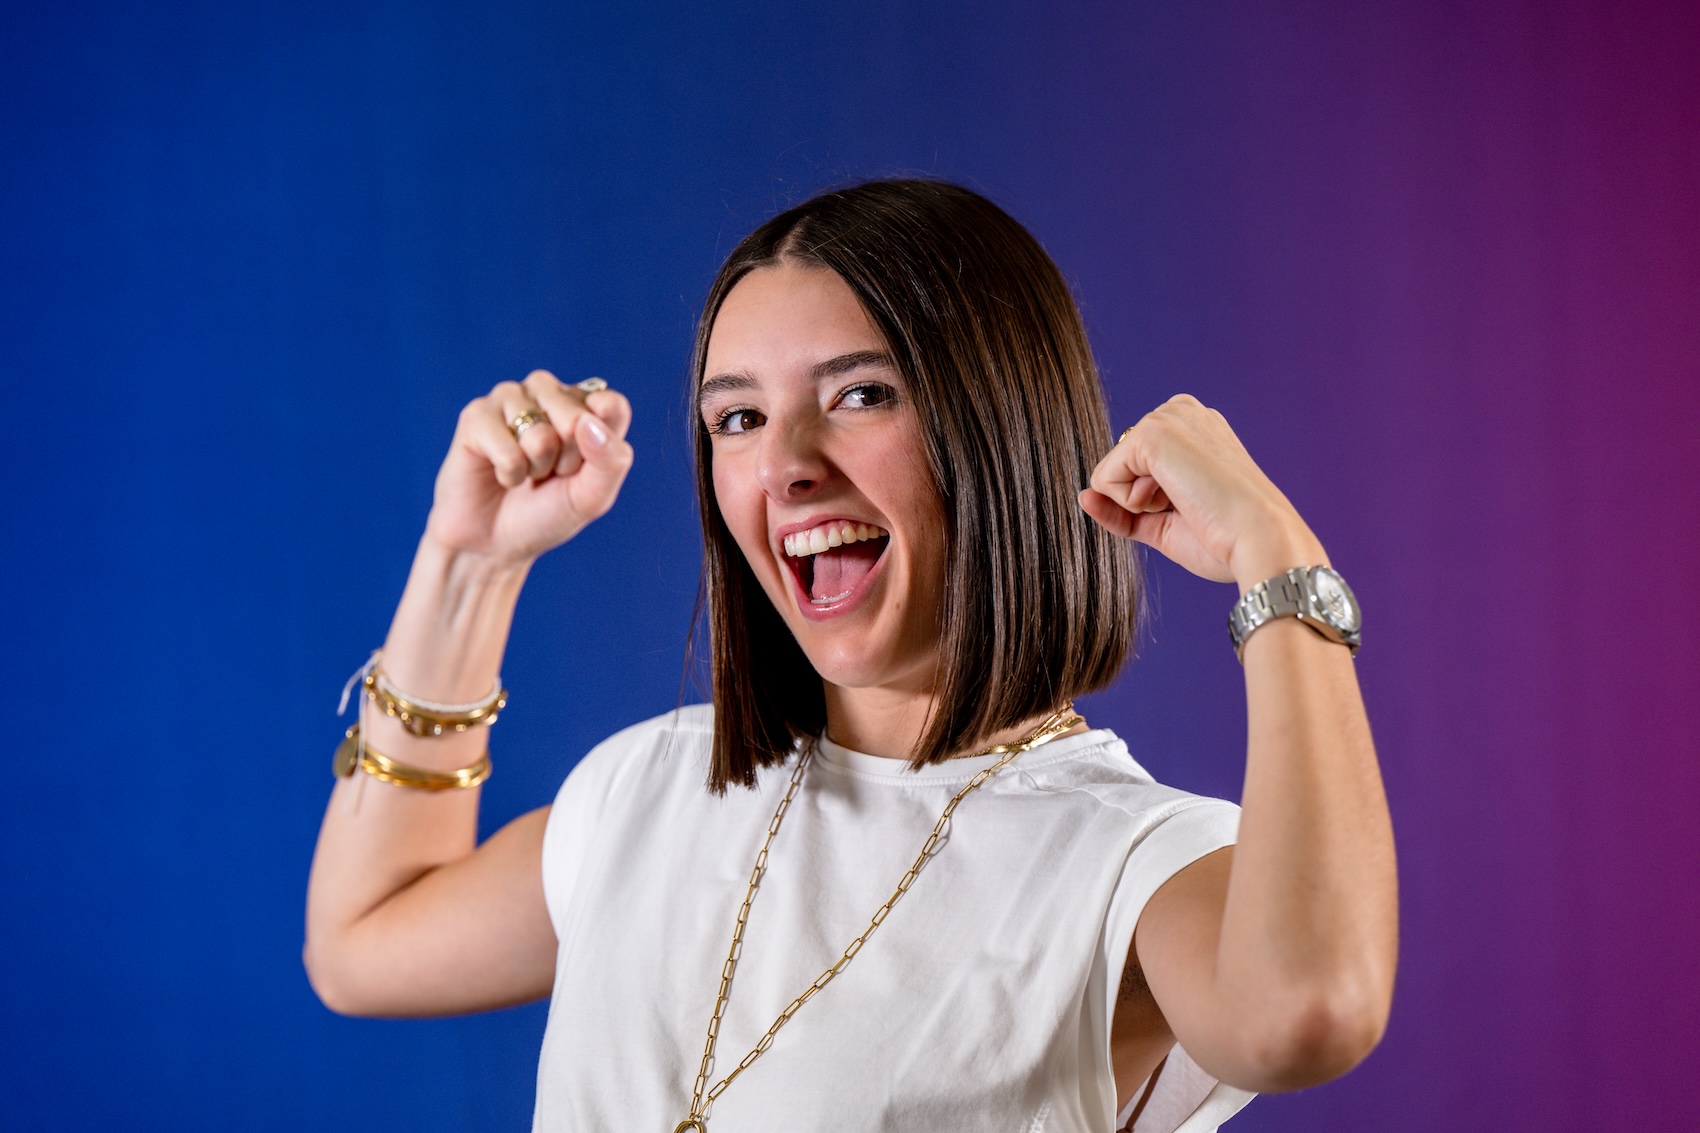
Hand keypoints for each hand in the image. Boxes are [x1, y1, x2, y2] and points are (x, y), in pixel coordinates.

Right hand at [424, 370, 633, 565]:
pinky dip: (509, 473)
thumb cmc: (548, 512)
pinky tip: (501, 472)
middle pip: (577, 419)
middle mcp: (549, 392)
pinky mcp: (477, 414)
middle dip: (565, 462)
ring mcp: (511, 397)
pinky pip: (507, 449)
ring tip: (524, 471)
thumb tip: (588, 421)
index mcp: (585, 405)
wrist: (496, 540)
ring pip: (540, 435)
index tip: (583, 466)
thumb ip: (611, 460)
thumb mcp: (593, 495)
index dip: (600, 446)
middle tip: (548, 473)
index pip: (611, 406)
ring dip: (534, 467)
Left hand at [1078, 395, 1323, 587]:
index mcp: (1193, 428)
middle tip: (1192, 504)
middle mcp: (1180, 413)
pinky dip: (1131, 502)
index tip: (1195, 506)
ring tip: (1188, 499)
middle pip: (1120, 470)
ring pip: (1111, 473)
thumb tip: (1083, 497)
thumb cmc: (1227, 537)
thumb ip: (1124, 509)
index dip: (1150, 502)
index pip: (1134, 468)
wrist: (1260, 539)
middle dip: (1143, 500)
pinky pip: (1104, 480)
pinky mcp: (1151, 433)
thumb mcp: (1165, 523)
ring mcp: (1167, 418)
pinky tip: (1175, 498)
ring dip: (1140, 501)